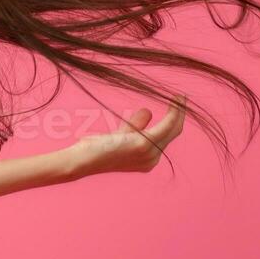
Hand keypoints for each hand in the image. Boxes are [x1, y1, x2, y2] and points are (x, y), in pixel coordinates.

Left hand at [67, 94, 186, 179]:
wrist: (80, 161)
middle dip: (178, 115)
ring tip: (179, 97)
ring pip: (172, 128)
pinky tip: (176, 100)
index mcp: (146, 160)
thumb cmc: (93, 148)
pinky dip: (174, 112)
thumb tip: (147, 111)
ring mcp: (149, 154)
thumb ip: (133, 127)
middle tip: (179, 98)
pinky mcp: (143, 144)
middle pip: (171, 133)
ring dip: (177, 111)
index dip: (171, 121)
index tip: (174, 106)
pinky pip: (166, 125)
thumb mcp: (118, 136)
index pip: (164, 138)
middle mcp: (151, 160)